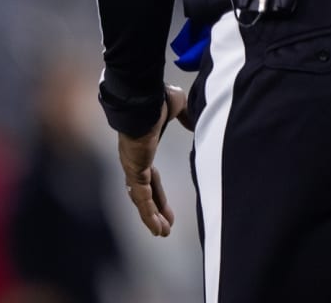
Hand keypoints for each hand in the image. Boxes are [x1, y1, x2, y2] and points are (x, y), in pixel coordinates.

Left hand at [118, 84, 191, 235]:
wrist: (144, 96)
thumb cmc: (159, 98)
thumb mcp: (180, 108)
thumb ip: (187, 118)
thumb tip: (198, 123)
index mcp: (143, 150)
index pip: (151, 180)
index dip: (159, 195)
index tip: (167, 209)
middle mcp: (135, 161)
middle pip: (146, 194)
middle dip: (156, 211)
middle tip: (165, 228)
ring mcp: (133, 167)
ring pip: (142, 200)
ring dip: (151, 218)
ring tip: (163, 233)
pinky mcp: (135, 169)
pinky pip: (141, 197)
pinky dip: (148, 213)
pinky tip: (157, 228)